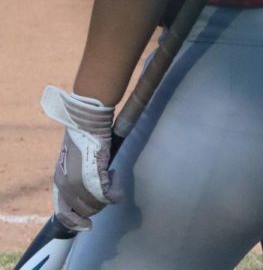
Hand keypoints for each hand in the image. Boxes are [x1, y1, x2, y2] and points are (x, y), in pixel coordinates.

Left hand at [41, 85, 120, 231]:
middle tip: (108, 191)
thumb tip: (90, 191)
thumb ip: (77, 177)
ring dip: (107, 198)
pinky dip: (115, 194)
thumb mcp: (73, 162)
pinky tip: (118, 187)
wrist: (86, 123)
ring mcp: (79, 182)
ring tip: (113, 181)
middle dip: (98, 205)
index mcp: (59, 181)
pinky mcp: (94, 176)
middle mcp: (66, 185)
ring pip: (96, 204)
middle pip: (84, 209)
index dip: (76, 222)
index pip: (63, 212)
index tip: (88, 226)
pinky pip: (107, 194)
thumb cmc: (82, 138)